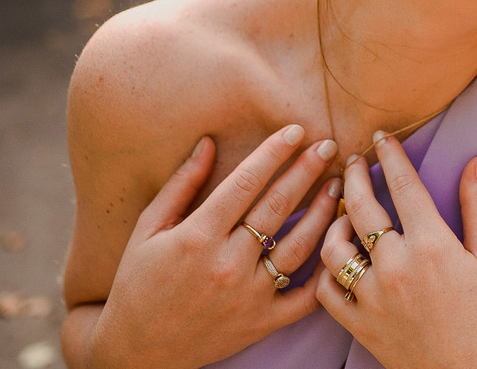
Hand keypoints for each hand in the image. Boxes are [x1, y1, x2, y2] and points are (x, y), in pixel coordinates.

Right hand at [92, 126, 340, 367]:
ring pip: (301, 245)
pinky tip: (340, 240)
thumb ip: (181, 185)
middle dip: (307, 170)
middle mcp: (227, 265)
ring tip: (338, 185)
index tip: (295, 129)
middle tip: (328, 144)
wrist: (136, 351)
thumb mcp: (147, 230)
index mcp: (197, 237)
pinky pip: (308, 295)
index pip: (246, 182)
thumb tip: (208, 142)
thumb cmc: (137, 284)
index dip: (274, 152)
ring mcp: (249, 295)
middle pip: (279, 207)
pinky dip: (328, 268)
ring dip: (324, 211)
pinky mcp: (263, 322)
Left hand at [317, 131, 476, 368]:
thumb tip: (476, 162)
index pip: (402, 184)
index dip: (390, 154)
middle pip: (360, 205)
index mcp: (431, 245)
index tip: (382, 137)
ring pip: (334, 246)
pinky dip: (327, 270)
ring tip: (342, 210)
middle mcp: (395, 266)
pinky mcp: (358, 325)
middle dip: (353, 175)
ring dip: (334, 221)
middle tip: (352, 160)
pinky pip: (326, 290)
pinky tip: (337, 258)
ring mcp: (372, 297)